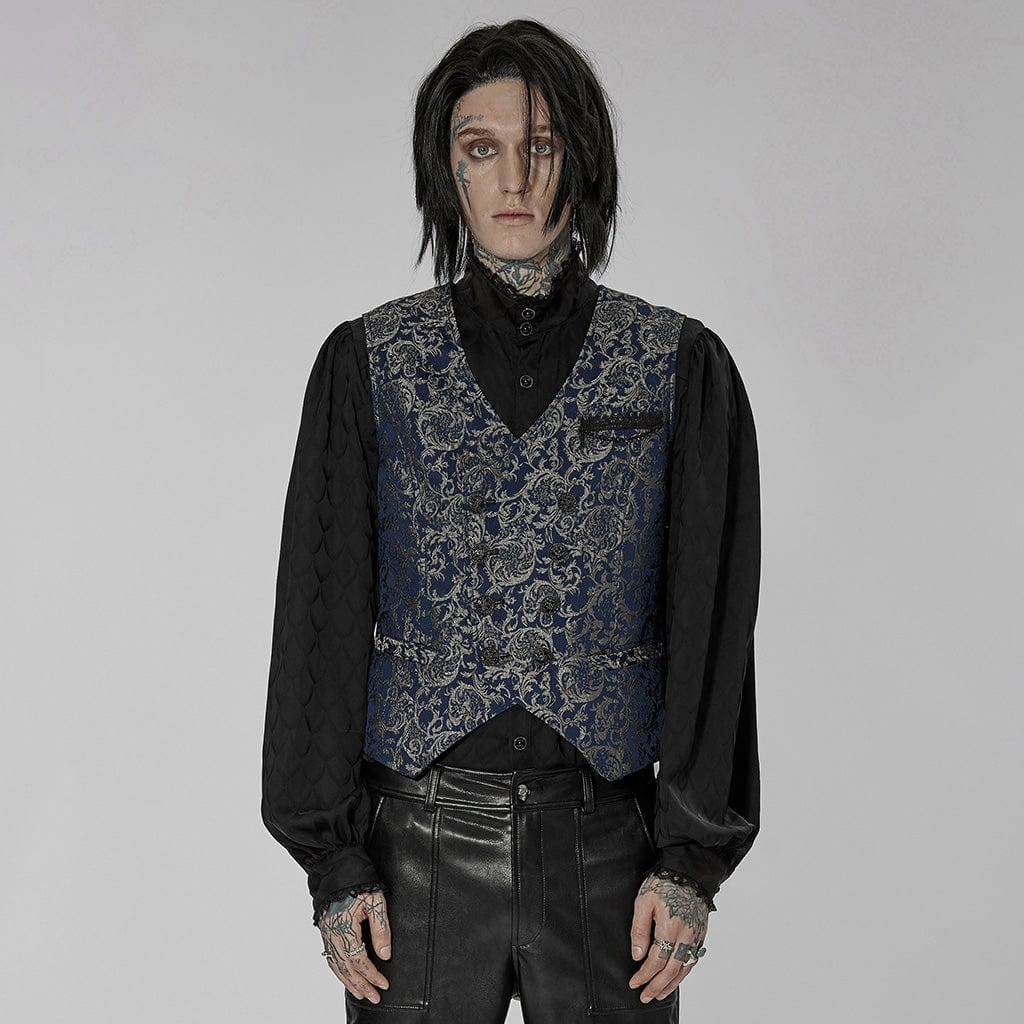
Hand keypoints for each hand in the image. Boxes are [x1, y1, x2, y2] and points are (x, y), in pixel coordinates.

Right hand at [318, 889, 391, 1002]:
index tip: (384, 984)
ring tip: (361, 993)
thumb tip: (385, 955)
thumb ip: (381, 929)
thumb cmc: (359, 881)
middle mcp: (331, 933)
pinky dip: (339, 971)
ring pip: (335, 965)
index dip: (372, 974)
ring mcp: (326, 933)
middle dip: (361, 985)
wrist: (338, 866)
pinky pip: (330, 957)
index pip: (359, 959)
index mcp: (344, 927)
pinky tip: (347, 976)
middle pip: (345, 968)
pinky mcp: (325, 930)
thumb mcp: (376, 901)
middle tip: (374, 997)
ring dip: (349, 982)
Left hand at [628, 872, 708, 1002]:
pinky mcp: (702, 933)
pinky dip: (684, 973)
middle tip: (644, 996)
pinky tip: (676, 977)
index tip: (634, 983)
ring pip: (685, 968)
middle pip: (671, 970)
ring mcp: (696, 936)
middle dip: (657, 986)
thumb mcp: (643, 902)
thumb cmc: (663, 883)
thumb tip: (637, 956)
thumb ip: (640, 930)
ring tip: (659, 994)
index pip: (656, 961)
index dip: (644, 975)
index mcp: (670, 928)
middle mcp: (686, 936)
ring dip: (671, 984)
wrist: (689, 870)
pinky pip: (694, 959)